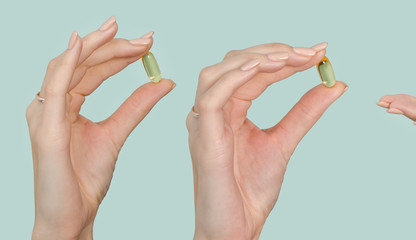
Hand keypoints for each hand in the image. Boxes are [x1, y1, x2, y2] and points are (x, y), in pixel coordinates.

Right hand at [26, 17, 174, 239]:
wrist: (72, 215)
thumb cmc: (84, 180)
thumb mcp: (117, 134)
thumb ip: (137, 106)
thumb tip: (164, 81)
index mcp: (66, 105)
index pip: (93, 70)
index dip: (118, 53)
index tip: (148, 43)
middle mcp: (51, 104)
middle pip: (81, 63)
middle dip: (112, 45)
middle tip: (145, 37)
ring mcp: (45, 114)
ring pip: (68, 66)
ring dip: (95, 46)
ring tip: (120, 31)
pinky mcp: (47, 127)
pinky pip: (55, 87)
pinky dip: (69, 63)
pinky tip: (85, 44)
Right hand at [187, 42, 346, 239]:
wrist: (238, 229)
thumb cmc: (250, 191)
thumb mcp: (285, 141)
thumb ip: (305, 111)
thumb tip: (334, 83)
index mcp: (229, 110)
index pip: (254, 71)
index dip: (286, 57)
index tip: (320, 52)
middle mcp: (213, 112)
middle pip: (236, 63)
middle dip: (275, 53)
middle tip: (311, 53)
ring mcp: (205, 124)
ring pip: (218, 73)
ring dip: (255, 59)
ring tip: (290, 58)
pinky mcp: (204, 139)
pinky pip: (212, 98)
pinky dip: (235, 78)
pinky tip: (262, 68)